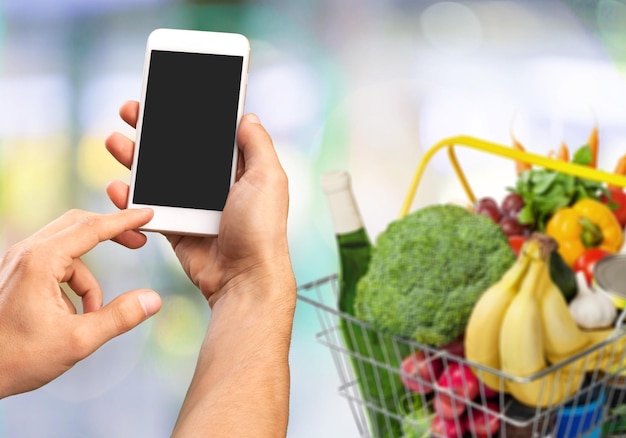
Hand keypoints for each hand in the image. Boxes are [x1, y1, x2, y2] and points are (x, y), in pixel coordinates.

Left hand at [0, 208, 161, 398]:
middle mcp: (27, 254)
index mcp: (40, 262)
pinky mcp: (19, 274)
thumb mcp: (77, 340)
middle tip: (138, 242)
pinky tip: (73, 314)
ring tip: (94, 312)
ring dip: (90, 277)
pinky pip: (57, 266)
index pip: (91, 228)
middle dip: (111, 233)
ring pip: (69, 251)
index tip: (146, 215)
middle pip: (78, 225)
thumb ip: (119, 317)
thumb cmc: (16, 358)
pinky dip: (74, 285)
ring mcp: (20, 262)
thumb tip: (151, 299)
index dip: (123, 221)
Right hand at [105, 101, 292, 306]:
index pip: (209, 134)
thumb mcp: (268, 178)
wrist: (243, 277)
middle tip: (132, 112)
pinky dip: (130, 197)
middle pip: (177, 150)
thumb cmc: (261, 229)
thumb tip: (247, 115)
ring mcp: (193, 205)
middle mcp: (215, 184)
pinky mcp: (176, 226)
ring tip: (116, 141)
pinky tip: (119, 186)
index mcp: (239, 169)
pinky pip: (148, 207)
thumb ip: (257, 144)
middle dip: (152, 129)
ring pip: (158, 175)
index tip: (166, 96)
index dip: (188, 115)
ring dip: (134, 157)